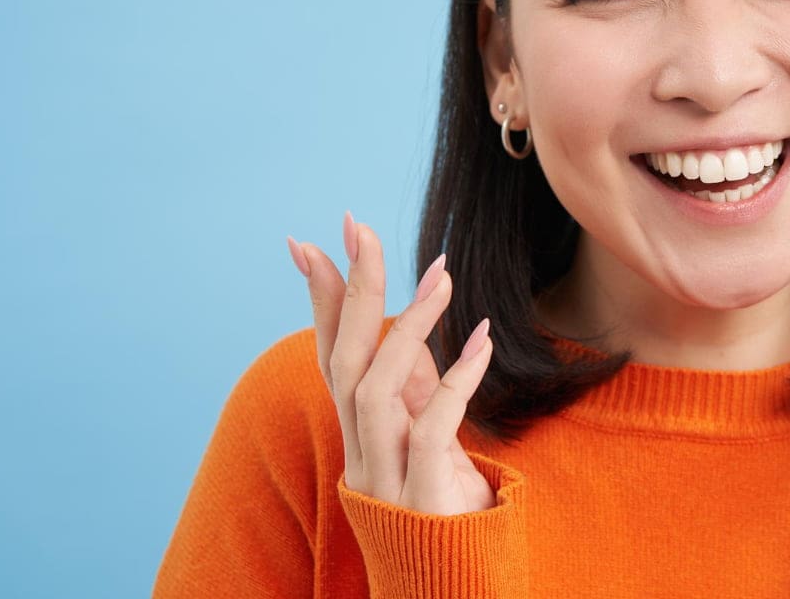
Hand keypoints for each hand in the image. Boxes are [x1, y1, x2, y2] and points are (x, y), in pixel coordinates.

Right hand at [286, 211, 496, 514]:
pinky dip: (456, 378)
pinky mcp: (421, 497)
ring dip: (407, 326)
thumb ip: (414, 386)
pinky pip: (433, 427)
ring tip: (442, 274)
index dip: (319, 301)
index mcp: (359, 433)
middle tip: (359, 227)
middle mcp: (361, 450)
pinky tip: (482, 337)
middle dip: (350, 291)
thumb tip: (406, 324)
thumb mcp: (427, 436)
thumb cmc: (443, 507)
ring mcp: (386, 475)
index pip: (330, 355)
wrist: (456, 584)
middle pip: (343, 360)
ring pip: (375, 389)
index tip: (308, 242)